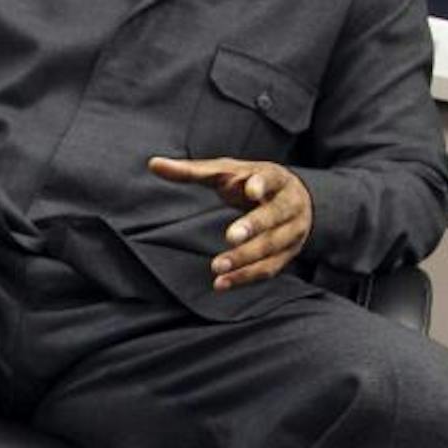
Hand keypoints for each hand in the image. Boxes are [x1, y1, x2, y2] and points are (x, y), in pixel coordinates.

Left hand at [147, 156, 313, 290]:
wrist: (294, 200)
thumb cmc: (251, 182)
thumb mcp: (227, 172)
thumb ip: (192, 171)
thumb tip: (152, 163)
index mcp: (275, 178)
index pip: (271, 178)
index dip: (262, 183)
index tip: (250, 189)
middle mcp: (290, 204)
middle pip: (275, 215)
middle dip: (254, 226)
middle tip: (230, 236)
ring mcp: (292, 231)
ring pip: (271, 246)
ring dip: (245, 258)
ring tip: (217, 267)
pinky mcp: (287, 255)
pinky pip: (268, 269)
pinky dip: (245, 278)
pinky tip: (221, 284)